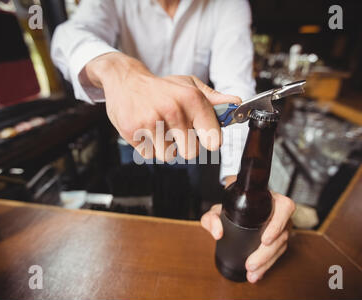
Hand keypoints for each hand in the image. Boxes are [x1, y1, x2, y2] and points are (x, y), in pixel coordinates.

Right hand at [84, 52, 240, 160]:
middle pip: (191, 152)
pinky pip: (149, 155)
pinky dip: (148, 147)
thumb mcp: (189, 85)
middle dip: (185, 146)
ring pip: (169, 156)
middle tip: (176, 132)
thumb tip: (237, 103)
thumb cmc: (161, 87)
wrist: (124, 80)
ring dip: (164, 147)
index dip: (210, 141)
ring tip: (159, 129)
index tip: (206, 139)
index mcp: (191, 99)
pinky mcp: (133, 131)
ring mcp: (151, 122)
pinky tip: (146, 130)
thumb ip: (213, 98)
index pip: (213, 138)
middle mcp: (172, 110)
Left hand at [201, 191, 294, 282]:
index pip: (284, 208)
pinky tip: (258, 274)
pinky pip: (277, 253)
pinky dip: (267, 265)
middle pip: (282, 234)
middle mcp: (279, 213)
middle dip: (266, 254)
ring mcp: (282, 226)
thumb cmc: (229, 207)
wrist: (235, 208)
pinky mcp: (279, 239)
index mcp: (270, 200)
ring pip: (280, 247)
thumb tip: (218, 233)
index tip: (265, 240)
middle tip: (250, 265)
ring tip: (252, 274)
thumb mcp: (218, 210)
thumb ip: (212, 218)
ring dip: (267, 263)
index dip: (278, 224)